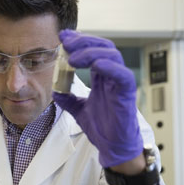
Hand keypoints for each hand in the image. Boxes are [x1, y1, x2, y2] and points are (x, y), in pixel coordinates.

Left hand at [52, 30, 142, 167]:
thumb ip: (68, 99)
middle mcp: (112, 76)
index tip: (62, 37)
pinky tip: (95, 65)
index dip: (79, 41)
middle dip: (83, 41)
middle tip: (66, 42)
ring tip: (72, 58)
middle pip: (102, 46)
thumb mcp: (78, 110)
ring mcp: (120, 83)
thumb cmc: (103, 128)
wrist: (113, 148)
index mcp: (101, 77)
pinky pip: (123, 74)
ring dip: (91, 52)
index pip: (92, 50)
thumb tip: (55, 91)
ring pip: (112, 55)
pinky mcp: (128, 93)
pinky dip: (109, 66)